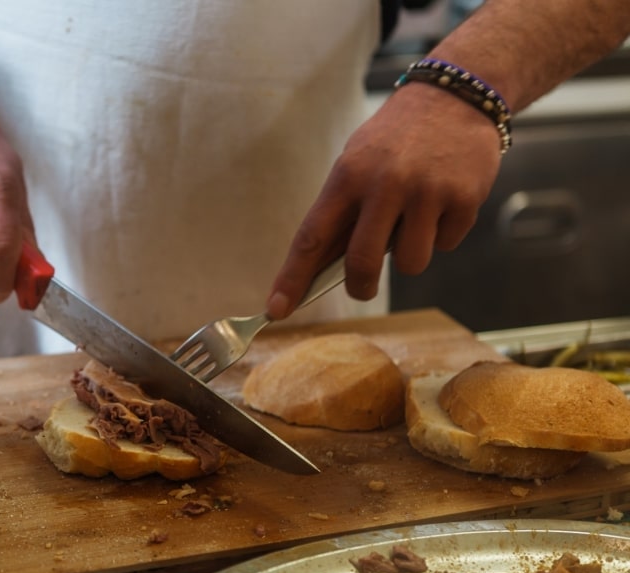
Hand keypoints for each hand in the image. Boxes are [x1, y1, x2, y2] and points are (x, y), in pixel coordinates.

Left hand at [266, 84, 502, 318]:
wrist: (457, 95)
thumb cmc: (397, 138)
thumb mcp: (357, 161)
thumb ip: (343, 211)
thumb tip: (322, 268)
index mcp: (348, 175)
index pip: (312, 237)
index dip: (292, 278)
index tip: (277, 309)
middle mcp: (385, 183)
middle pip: (361, 263)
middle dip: (359, 287)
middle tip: (361, 289)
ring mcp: (426, 192)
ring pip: (410, 263)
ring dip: (410, 256)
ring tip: (415, 221)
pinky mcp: (463, 199)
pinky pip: (446, 244)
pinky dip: (443, 234)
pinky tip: (443, 201)